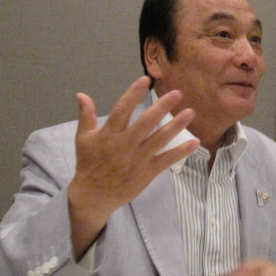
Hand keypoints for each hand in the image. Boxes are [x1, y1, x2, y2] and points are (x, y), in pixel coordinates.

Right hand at [68, 76, 198, 258]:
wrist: (93, 195)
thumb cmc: (88, 164)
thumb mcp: (83, 139)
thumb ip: (86, 116)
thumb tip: (82, 94)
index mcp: (109, 134)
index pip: (122, 109)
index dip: (134, 94)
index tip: (146, 80)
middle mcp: (125, 144)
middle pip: (146, 122)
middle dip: (162, 107)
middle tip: (177, 93)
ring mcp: (137, 159)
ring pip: (159, 139)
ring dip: (176, 126)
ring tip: (190, 112)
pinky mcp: (147, 172)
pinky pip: (166, 160)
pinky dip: (181, 151)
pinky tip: (194, 141)